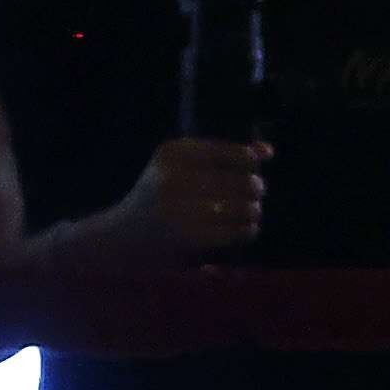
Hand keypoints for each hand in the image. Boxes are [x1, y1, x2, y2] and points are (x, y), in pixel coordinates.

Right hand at [69, 133, 270, 260]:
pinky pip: (236, 231)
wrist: (121, 238)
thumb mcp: (179, 168)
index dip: (250, 160)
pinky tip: (245, 228)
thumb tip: (269, 151)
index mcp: (171, 153)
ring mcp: (179, 208)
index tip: (255, 166)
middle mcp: (172, 177)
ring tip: (250, 212)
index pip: (230, 152)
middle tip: (255, 194)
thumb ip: (224, 156)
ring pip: (243, 207)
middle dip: (256, 188)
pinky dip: (248, 230)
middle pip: (242, 181)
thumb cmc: (159, 198)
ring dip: (254, 210)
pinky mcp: (188, 237)